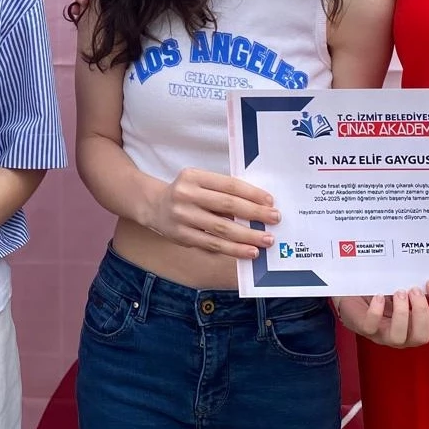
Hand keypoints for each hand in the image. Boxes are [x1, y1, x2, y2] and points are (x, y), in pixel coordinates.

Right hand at [144, 167, 277, 258]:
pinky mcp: (181, 236)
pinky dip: (233, 249)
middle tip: (275, 220)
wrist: (153, 205)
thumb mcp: (200, 183)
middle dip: (254, 214)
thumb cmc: (187, 193)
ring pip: (221, 228)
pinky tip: (248, 251)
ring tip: (266, 240)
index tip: (270, 202)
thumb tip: (258, 206)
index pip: (229, 185)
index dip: (252, 194)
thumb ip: (222, 191)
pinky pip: (212, 244)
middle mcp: (186, 194)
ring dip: (247, 236)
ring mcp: (182, 216)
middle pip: (227, 206)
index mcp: (194, 176)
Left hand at [334, 282, 428, 347]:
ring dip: (401, 314)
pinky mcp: (364, 328)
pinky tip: (378, 296)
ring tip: (398, 292)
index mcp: (418, 324)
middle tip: (414, 290)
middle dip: (421, 312)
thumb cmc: (382, 291)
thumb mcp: (401, 287)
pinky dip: (376, 311)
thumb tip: (425, 270)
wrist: (353, 294)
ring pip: (399, 337)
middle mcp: (404, 334)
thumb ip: (415, 285)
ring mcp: (384, 334)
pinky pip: (371, 326)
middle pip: (422, 336)